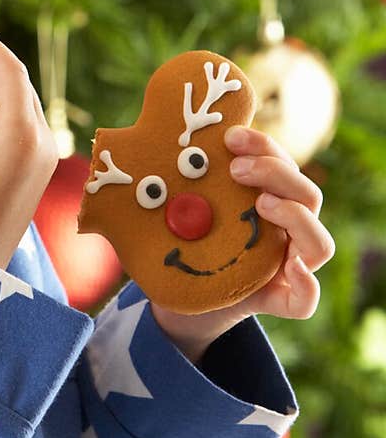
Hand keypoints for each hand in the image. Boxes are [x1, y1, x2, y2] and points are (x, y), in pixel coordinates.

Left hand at [150, 124, 335, 361]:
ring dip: (295, 217)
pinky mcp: (279, 301)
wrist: (177, 294)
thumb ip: (168, 180)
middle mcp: (287, 229)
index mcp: (269, 198)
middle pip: (308, 196)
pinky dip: (306, 284)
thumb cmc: (181, 239)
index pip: (283, 165)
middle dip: (276, 172)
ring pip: (319, 244)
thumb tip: (120, 150)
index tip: (230, 136)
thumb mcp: (175, 205)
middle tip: (236, 168)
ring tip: (261, 204)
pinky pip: (306, 300)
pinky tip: (289, 269)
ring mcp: (288, 265)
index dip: (264, 146)